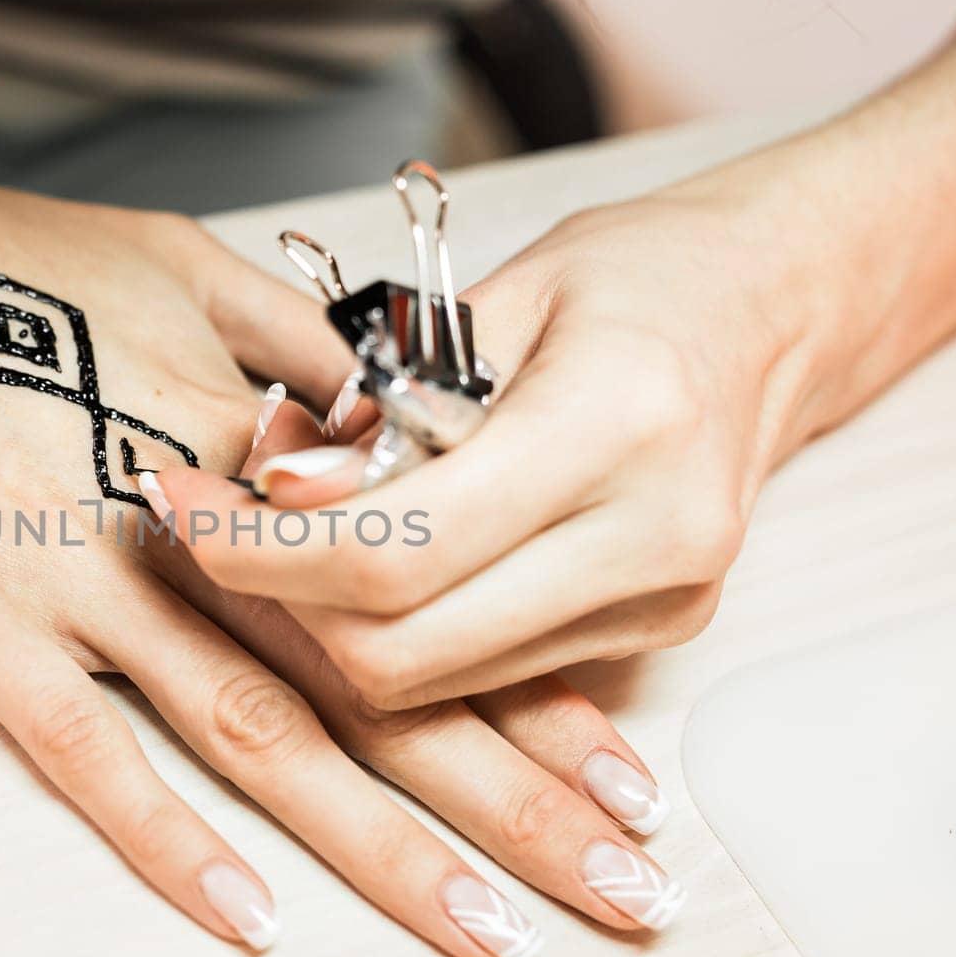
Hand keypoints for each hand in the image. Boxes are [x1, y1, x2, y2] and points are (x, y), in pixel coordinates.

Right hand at [0, 138, 681, 956]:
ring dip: (389, 848)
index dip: (538, 693)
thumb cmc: (7, 255)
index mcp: (263, 449)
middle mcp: (204, 534)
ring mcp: (92, 587)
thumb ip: (304, 355)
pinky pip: (88, 755)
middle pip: (386, 688)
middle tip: (623, 892)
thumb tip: (401, 420)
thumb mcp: (188, 269)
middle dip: (518, 803)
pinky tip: (251, 917)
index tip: (627, 775)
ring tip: (493, 935)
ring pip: (266, 738)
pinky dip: (168, 840)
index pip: (437, 590)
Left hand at [155, 184, 827, 707]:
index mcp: (613, 424)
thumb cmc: (640, 276)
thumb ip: (387, 398)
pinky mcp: (653, 634)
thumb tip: (270, 482)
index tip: (179, 504)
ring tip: (288, 538)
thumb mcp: (502, 292)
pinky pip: (481, 671)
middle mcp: (650, 537)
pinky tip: (373, 562)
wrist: (776, 312)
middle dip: (280, 601)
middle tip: (216, 529)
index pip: (391, 550)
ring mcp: (660, 602)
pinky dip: (405, 631)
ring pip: (433, 680)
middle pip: (401, 649)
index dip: (259, 549)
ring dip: (334, 625)